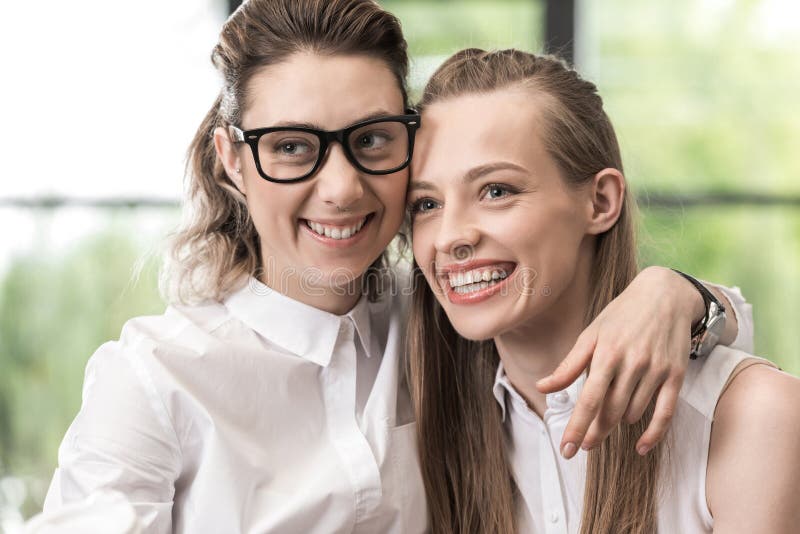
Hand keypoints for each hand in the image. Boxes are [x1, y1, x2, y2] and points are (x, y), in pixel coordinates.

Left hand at [536, 266, 702, 458]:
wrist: (664, 295)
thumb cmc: (621, 316)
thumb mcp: (591, 335)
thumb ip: (569, 366)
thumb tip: (542, 388)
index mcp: (606, 353)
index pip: (588, 400)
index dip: (577, 428)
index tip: (567, 450)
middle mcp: (632, 363)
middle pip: (610, 411)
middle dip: (595, 432)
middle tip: (585, 444)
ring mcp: (656, 370)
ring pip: (633, 413)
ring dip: (619, 423)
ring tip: (609, 420)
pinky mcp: (676, 375)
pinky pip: (666, 413)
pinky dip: (654, 434)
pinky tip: (641, 447)